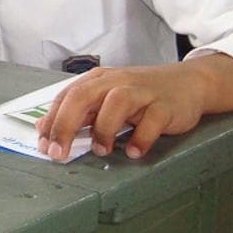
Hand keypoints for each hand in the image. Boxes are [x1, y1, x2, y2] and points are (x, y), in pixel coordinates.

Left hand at [35, 63, 209, 161]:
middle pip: (83, 97)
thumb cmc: (142, 94)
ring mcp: (142, 92)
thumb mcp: (106, 98)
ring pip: (116, 103)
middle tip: (58, 153)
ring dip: (104, 129)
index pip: (66, 97)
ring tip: (101, 150)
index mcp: (99, 80)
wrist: (189, 83)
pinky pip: (151, 120)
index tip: (44, 146)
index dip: (51, 122)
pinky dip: (140, 138)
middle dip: (65, 126)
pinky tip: (134, 152)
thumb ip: (78, 111)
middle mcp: (117, 82)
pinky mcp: (165, 105)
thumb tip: (44, 126)